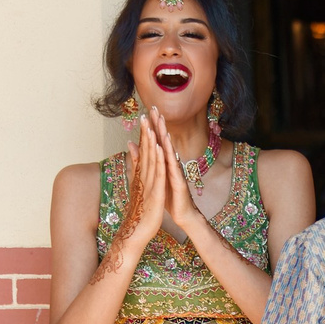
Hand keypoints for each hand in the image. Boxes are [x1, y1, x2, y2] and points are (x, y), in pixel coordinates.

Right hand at [113, 121, 167, 257]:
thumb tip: (133, 161)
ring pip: (150, 159)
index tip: (145, 116)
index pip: (143, 151)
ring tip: (150, 124)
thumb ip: (137, 174)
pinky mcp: (154, 192)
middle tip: (146, 112)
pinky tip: (160, 148)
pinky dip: (158, 160)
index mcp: (142, 175)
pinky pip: (158, 174)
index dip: (144, 134)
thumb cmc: (141, 212)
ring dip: (150, 141)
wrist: (138, 232)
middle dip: (146, 131)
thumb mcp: (140, 190)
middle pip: (145, 151)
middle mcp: (143, 176)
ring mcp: (148, 184)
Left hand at [137, 109, 215, 245]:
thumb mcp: (158, 179)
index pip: (158, 143)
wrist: (185, 215)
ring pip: (170, 152)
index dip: (153, 127)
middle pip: (164, 142)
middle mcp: (172, 165)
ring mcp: (177, 173)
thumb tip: (139, 149)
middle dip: (160, 125)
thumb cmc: (171, 198)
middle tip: (155, 108)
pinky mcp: (179, 182)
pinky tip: (165, 148)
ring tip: (161, 122)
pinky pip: (173, 168)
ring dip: (165, 137)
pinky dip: (169, 157)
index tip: (148, 111)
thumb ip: (150, 164)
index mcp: (165, 164)